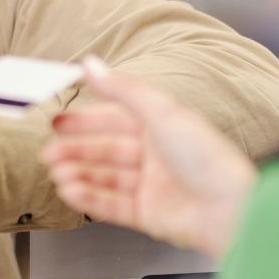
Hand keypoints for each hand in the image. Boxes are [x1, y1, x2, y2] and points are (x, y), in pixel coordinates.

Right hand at [41, 58, 256, 258]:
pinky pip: (111, 204)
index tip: (58, 122)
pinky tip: (70, 192)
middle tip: (48, 152)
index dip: (86, 121)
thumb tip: (91, 64)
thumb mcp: (161, 112)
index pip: (115, 120)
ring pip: (106, 178)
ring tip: (56, 173)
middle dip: (77, 150)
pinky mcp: (148, 215)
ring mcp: (152, 186)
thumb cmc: (207, 157)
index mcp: (163, 127)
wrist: (229, 208)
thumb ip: (122, 88)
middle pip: (107, 151)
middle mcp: (156, 155)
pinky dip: (89, 198)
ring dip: (79, 174)